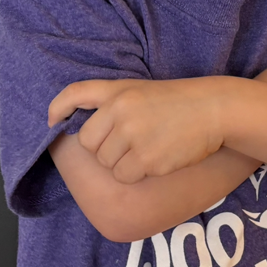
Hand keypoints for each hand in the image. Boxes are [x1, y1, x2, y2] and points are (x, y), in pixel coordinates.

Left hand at [48, 77, 224, 183]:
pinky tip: (157, 158)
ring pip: (106, 163)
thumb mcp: (140, 90)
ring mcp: (134, 136)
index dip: (57, 109)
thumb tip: (80, 130)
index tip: (52, 121)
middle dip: (103, 148)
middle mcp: (121, 111)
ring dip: (122, 163)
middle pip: (88, 143)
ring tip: (148, 148)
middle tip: (130, 142)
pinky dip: (137, 173)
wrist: (214, 109)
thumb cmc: (177, 101)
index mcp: (118, 91)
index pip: (74, 95)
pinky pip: (125, 176)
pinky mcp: (148, 159)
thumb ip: (111, 103)